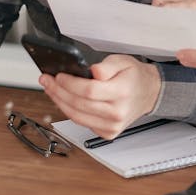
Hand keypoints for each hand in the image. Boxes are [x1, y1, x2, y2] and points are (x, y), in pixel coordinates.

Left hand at [39, 54, 160, 139]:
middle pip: (79, 104)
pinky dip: (70, 112)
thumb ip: (106, 66)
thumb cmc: (134, 77)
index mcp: (122, 92)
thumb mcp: (123, 61)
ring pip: (77, 117)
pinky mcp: (108, 133)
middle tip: (47, 81)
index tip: (58, 76)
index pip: (89, 91)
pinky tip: (64, 101)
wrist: (148, 93)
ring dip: (59, 103)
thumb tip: (92, 71)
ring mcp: (113, 126)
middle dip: (58, 92)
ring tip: (51, 90)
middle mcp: (117, 112)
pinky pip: (82, 124)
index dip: (69, 84)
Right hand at [152, 0, 195, 32]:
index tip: (149, 26)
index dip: (156, 15)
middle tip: (151, 28)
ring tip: (158, 26)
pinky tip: (173, 21)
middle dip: (154, 12)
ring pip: (171, 1)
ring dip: (162, 11)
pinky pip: (181, 5)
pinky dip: (172, 10)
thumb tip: (181, 27)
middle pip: (164, 1)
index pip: (168, 6)